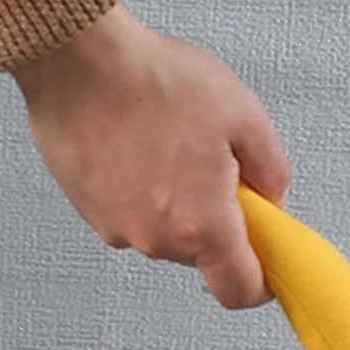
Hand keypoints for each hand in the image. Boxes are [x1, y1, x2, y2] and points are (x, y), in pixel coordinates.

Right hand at [12, 5, 290, 307]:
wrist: (77, 58)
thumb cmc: (153, 80)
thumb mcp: (243, 116)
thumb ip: (271, 171)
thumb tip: (272, 199)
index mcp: (202, 226)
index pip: (239, 291)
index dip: (258, 283)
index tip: (263, 263)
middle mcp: (158, 240)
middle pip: (202, 256)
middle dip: (215, 222)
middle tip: (212, 168)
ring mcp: (119, 229)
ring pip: (165, 234)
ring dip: (175, 204)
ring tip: (166, 146)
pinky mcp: (90, 212)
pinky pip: (131, 215)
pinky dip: (141, 192)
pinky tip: (136, 148)